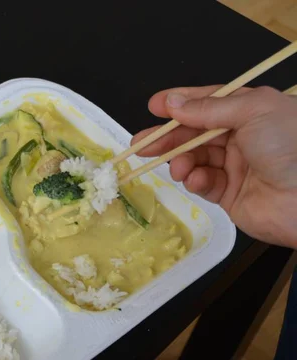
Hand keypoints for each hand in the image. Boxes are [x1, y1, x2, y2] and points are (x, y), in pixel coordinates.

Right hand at [131, 85, 296, 247]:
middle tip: (141, 144)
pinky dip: (195, 181)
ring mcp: (235, 166)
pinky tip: (197, 181)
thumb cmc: (290, 145)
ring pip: (194, 159)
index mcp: (250, 111)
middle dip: (167, 137)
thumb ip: (208, 108)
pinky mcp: (230, 194)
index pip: (207, 103)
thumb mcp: (252, 111)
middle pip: (194, 133)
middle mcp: (241, 136)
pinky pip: (203, 183)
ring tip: (179, 168)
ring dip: (181, 161)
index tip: (153, 106)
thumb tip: (174, 102)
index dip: (180, 103)